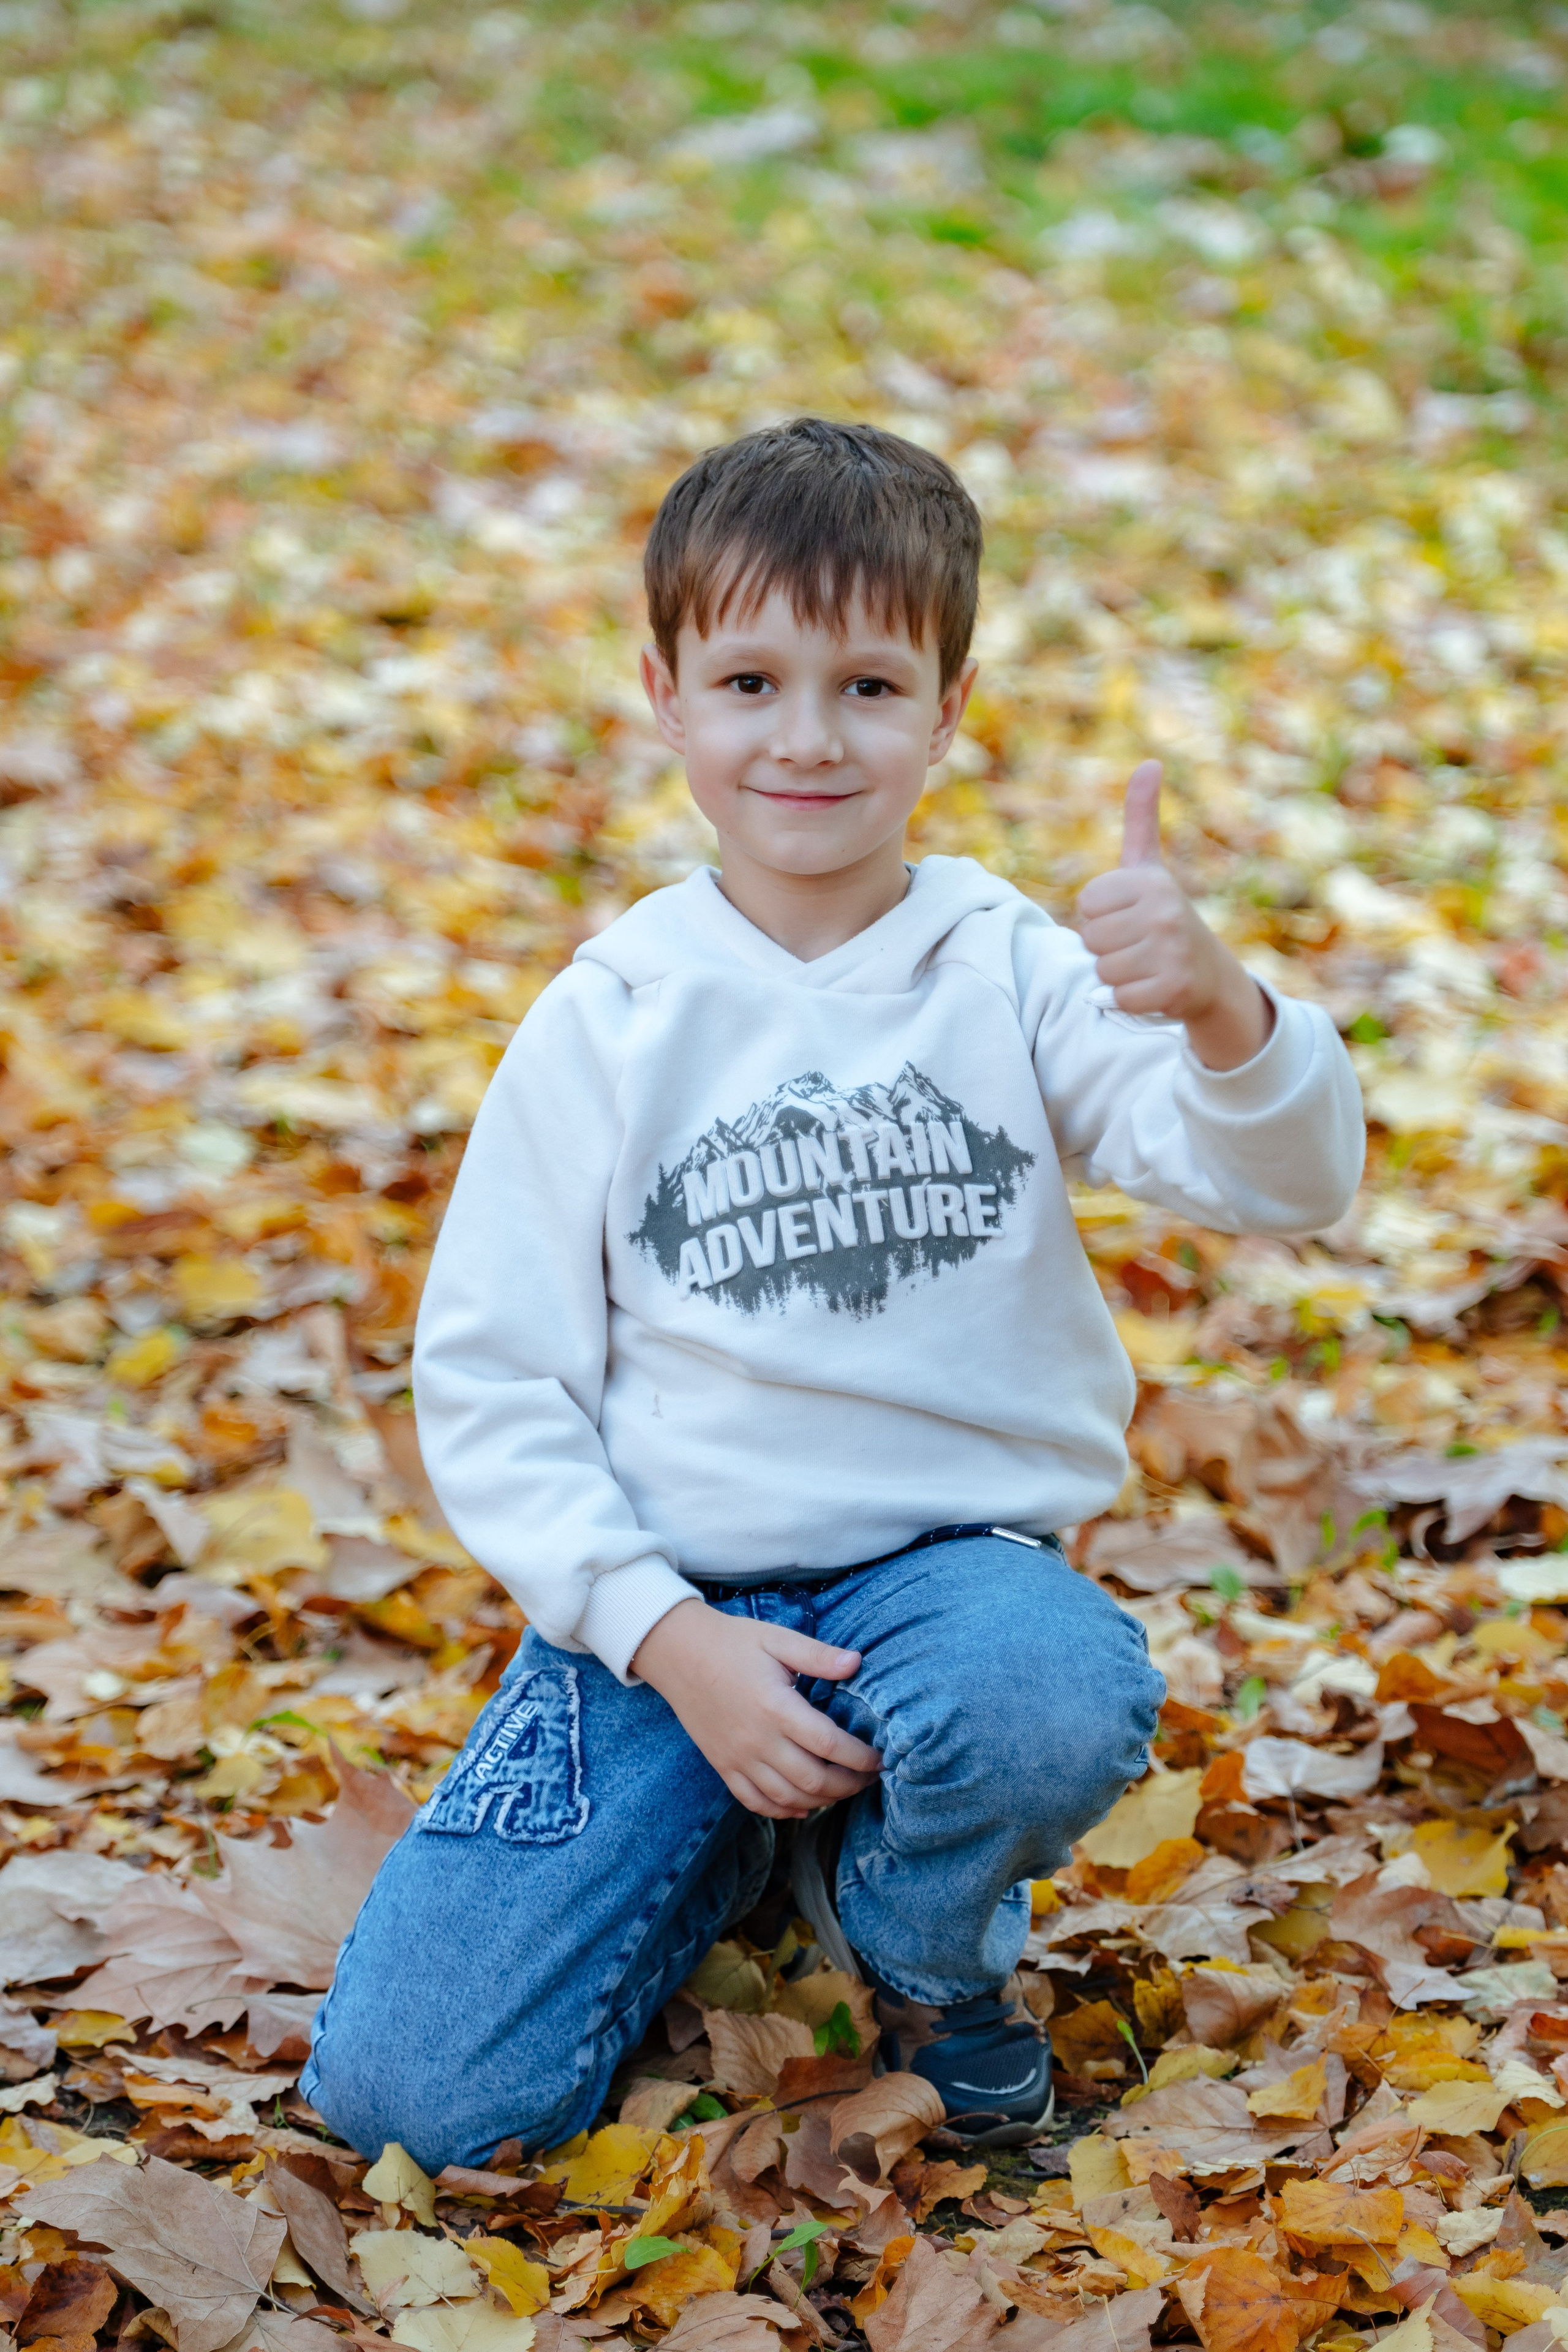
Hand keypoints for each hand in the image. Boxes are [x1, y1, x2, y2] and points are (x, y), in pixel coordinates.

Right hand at [631, 1598, 882, 1818]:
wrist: (677, 1653)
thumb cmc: (731, 1642)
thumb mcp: (777, 1639)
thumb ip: (818, 1655)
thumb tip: (856, 1663)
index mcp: (775, 1706)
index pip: (828, 1744)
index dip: (859, 1757)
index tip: (879, 1758)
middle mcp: (757, 1739)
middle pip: (812, 1779)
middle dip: (848, 1785)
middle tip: (867, 1778)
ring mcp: (737, 1758)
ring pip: (787, 1797)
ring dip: (821, 1801)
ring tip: (843, 1790)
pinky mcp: (723, 1766)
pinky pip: (755, 1801)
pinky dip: (782, 1811)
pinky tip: (803, 1806)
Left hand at [1075, 760, 1273, 1071]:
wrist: (1207, 973)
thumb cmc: (1163, 915)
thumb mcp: (1149, 866)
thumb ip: (1141, 817)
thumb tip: (1150, 762)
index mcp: (1150, 881)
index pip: (1087, 905)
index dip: (1100, 916)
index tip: (1128, 915)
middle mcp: (1164, 911)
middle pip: (1090, 939)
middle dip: (1107, 947)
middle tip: (1137, 944)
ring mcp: (1171, 950)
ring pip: (1102, 970)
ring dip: (1118, 974)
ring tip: (1145, 963)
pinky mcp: (1173, 987)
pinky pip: (1120, 998)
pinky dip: (1131, 999)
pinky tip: (1154, 986)